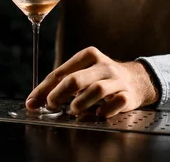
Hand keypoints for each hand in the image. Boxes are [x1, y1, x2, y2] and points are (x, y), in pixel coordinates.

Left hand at [26, 46, 160, 118]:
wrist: (137, 79)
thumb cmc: (101, 77)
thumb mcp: (82, 73)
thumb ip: (60, 84)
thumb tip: (34, 100)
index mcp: (88, 56)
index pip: (61, 72)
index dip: (43, 89)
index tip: (32, 102)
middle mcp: (103, 65)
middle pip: (76, 79)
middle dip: (58, 95)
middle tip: (52, 105)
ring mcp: (117, 80)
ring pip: (96, 90)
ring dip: (79, 104)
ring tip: (73, 110)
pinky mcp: (128, 94)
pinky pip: (116, 103)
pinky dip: (104, 111)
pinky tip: (98, 113)